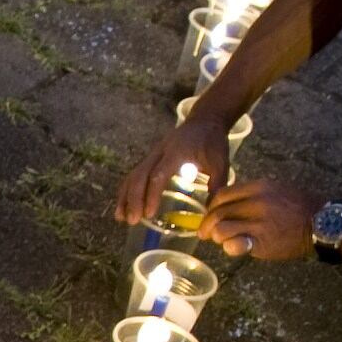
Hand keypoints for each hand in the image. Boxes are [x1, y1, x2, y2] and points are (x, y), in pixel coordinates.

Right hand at [112, 113, 229, 225]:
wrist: (204, 121)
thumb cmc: (212, 142)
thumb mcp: (220, 162)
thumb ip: (217, 185)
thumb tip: (212, 213)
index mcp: (176, 153)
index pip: (158, 175)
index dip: (151, 195)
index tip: (149, 213)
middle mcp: (159, 153)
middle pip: (139, 176)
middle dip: (133, 199)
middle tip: (132, 220)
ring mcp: (152, 154)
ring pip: (133, 175)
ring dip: (125, 196)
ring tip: (120, 217)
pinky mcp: (150, 158)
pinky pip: (134, 174)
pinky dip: (127, 190)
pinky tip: (123, 205)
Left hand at [201, 178, 315, 262]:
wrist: (322, 222)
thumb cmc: (299, 207)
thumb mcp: (275, 190)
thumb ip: (251, 195)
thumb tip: (228, 206)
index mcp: (257, 188)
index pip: (222, 195)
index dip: (211, 207)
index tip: (210, 215)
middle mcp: (255, 203)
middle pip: (218, 212)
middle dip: (207, 225)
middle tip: (205, 234)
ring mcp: (258, 222)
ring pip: (221, 228)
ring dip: (217, 236)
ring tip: (222, 241)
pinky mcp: (262, 241)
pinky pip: (235, 244)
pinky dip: (230, 247)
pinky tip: (234, 247)